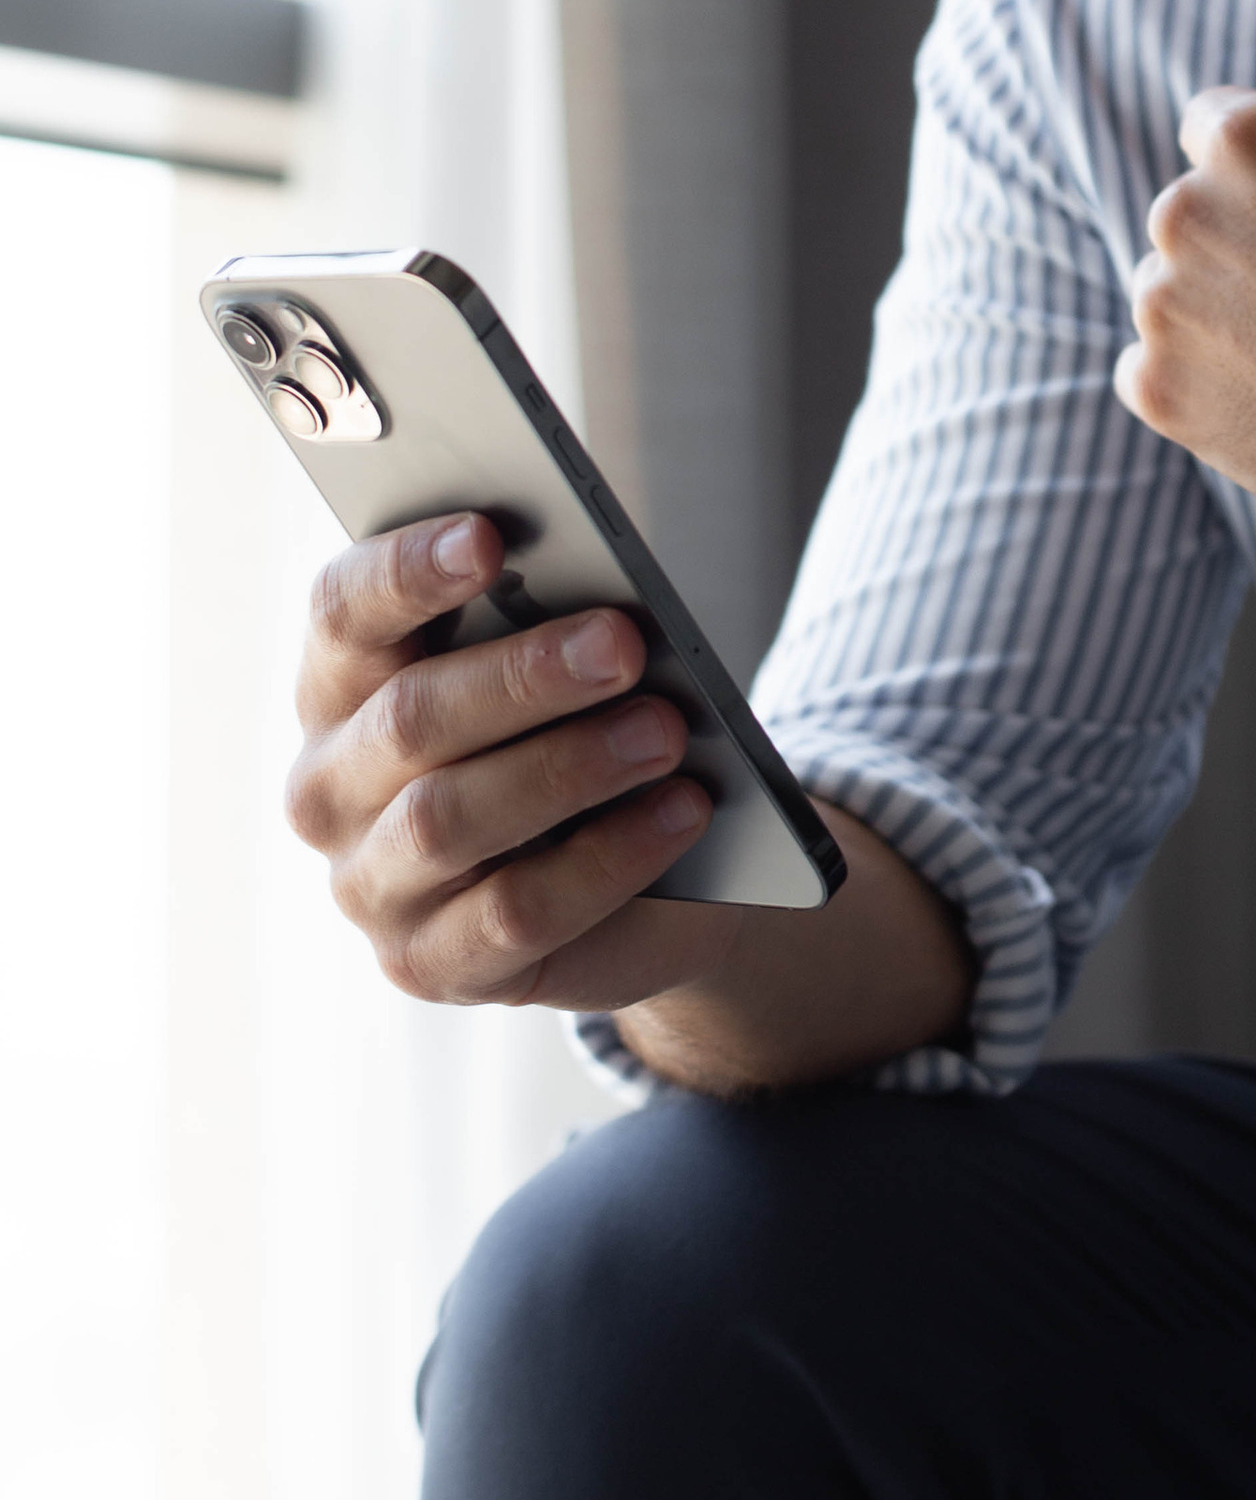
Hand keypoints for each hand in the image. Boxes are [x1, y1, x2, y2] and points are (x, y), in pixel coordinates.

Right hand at [285, 513, 728, 1010]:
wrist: (642, 879)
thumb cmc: (580, 733)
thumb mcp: (565, 670)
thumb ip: (555, 622)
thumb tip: (599, 600)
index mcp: (341, 683)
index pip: (344, 611)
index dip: (407, 570)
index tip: (487, 535)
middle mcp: (329, 785)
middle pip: (409, 717)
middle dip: (523, 676)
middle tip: (624, 643)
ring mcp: (370, 885)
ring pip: (451, 820)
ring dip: (569, 768)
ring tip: (666, 731)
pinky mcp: (429, 963)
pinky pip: (515, 912)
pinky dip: (608, 859)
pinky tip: (682, 813)